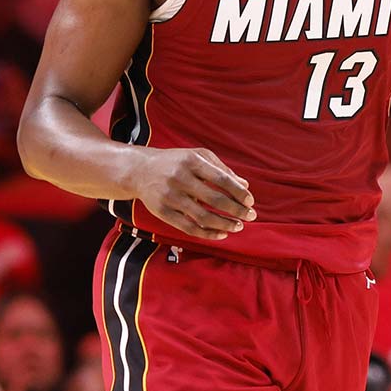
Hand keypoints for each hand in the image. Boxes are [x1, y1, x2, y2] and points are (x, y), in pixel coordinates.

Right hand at [128, 147, 256, 240]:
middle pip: (215, 199)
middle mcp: (180, 178)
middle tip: (251, 216)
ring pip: (203, 217)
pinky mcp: (162, 212)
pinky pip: (188, 227)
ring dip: (225, 224)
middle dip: (237, 210)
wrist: (140, 170)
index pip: (222, 179)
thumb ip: (221, 169)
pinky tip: (221, 234)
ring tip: (238, 227)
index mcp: (191, 162)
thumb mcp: (197, 156)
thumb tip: (245, 186)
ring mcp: (170, 196)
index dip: (238, 193)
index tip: (250, 202)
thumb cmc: (175, 162)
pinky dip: (207, 233)